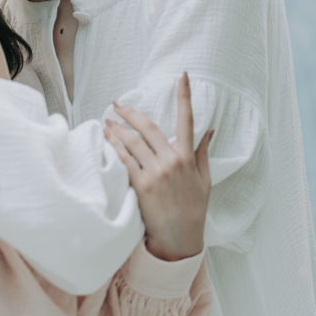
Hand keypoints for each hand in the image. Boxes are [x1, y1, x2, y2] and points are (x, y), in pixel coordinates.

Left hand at [104, 73, 212, 261]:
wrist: (180, 239)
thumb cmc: (193, 209)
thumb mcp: (204, 179)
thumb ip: (202, 152)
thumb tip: (210, 129)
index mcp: (187, 157)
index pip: (187, 120)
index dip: (185, 96)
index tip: (182, 76)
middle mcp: (171, 161)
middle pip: (148, 127)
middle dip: (130, 113)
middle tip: (117, 104)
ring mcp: (155, 173)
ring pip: (132, 142)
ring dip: (117, 129)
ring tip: (106, 122)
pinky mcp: (141, 185)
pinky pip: (124, 160)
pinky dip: (114, 148)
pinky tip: (106, 140)